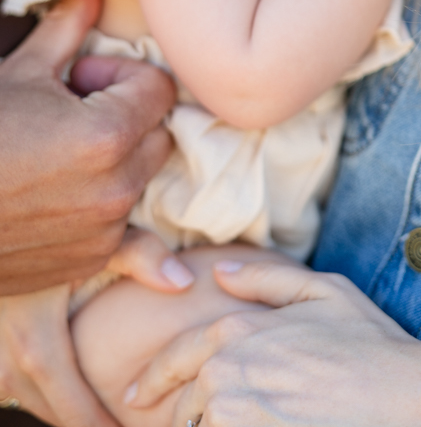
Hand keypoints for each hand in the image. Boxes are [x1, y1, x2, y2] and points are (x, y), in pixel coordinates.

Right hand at [0, 0, 175, 293]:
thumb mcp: (18, 72)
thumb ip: (67, 30)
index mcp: (108, 134)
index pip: (158, 87)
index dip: (122, 75)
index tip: (81, 79)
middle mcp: (117, 186)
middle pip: (157, 132)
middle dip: (126, 115)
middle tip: (70, 112)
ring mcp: (104, 230)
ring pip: (140, 176)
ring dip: (115, 160)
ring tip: (55, 152)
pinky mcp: (88, 261)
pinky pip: (124, 227)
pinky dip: (105, 207)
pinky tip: (71, 196)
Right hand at [0, 231, 192, 426]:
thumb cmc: (43, 232)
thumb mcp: (93, 238)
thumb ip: (140, 255)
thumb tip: (184, 282)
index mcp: (36, 344)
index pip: (74, 411)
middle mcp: (8, 361)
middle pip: (53, 414)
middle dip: (89, 424)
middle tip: (127, 425)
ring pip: (32, 402)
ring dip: (66, 410)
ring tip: (106, 414)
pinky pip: (18, 387)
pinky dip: (46, 393)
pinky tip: (72, 387)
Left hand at [128, 256, 420, 426]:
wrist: (405, 399)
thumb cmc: (371, 346)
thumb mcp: (325, 291)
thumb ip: (265, 277)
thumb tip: (219, 270)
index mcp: (237, 330)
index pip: (176, 359)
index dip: (153, 380)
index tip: (138, 397)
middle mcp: (226, 373)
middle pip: (183, 406)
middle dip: (186, 414)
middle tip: (194, 422)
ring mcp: (235, 415)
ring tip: (237, 419)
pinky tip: (256, 425)